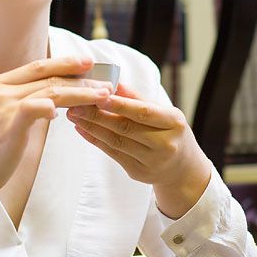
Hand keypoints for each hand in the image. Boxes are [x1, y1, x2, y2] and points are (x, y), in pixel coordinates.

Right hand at [0, 56, 110, 204]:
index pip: (38, 66)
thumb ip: (24, 104)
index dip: (65, 63)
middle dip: (81, 77)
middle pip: (49, 75)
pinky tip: (70, 112)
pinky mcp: (9, 123)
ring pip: (51, 90)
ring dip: (81, 93)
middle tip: (106, 80)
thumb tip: (52, 102)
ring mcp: (4, 104)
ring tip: (104, 95)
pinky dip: (55, 106)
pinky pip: (37, 107)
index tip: (88, 63)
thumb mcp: (4, 118)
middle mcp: (1, 89)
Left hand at [66, 83, 211, 218]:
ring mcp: (151, 161)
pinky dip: (95, 140)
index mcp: (173, 123)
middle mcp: (165, 144)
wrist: (182, 168)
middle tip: (76, 103)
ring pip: (115, 141)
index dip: (120, 104)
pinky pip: (112, 154)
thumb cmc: (170, 132)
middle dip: (97, 115)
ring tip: (75, 114)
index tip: (99, 94)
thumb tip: (114, 83)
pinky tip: (82, 129)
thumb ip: (139, 98)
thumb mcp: (164, 113)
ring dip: (92, 127)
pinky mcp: (138, 172)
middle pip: (125, 127)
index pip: (143, 112)